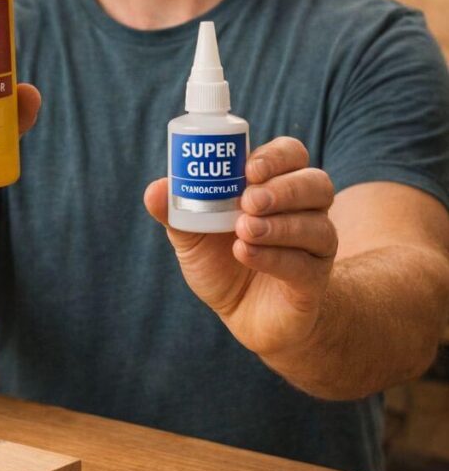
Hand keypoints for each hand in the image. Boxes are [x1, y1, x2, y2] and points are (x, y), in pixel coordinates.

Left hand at [144, 137, 336, 358]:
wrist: (244, 315)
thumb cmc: (221, 262)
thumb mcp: (192, 236)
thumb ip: (177, 211)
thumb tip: (155, 189)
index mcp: (277, 185)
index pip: (291, 154)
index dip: (275, 156)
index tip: (248, 168)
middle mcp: (305, 210)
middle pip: (316, 183)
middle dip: (282, 189)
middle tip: (249, 201)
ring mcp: (315, 245)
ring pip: (317, 224)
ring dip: (279, 225)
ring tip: (243, 230)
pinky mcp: (314, 281)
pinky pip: (304, 264)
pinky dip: (274, 257)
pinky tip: (245, 255)